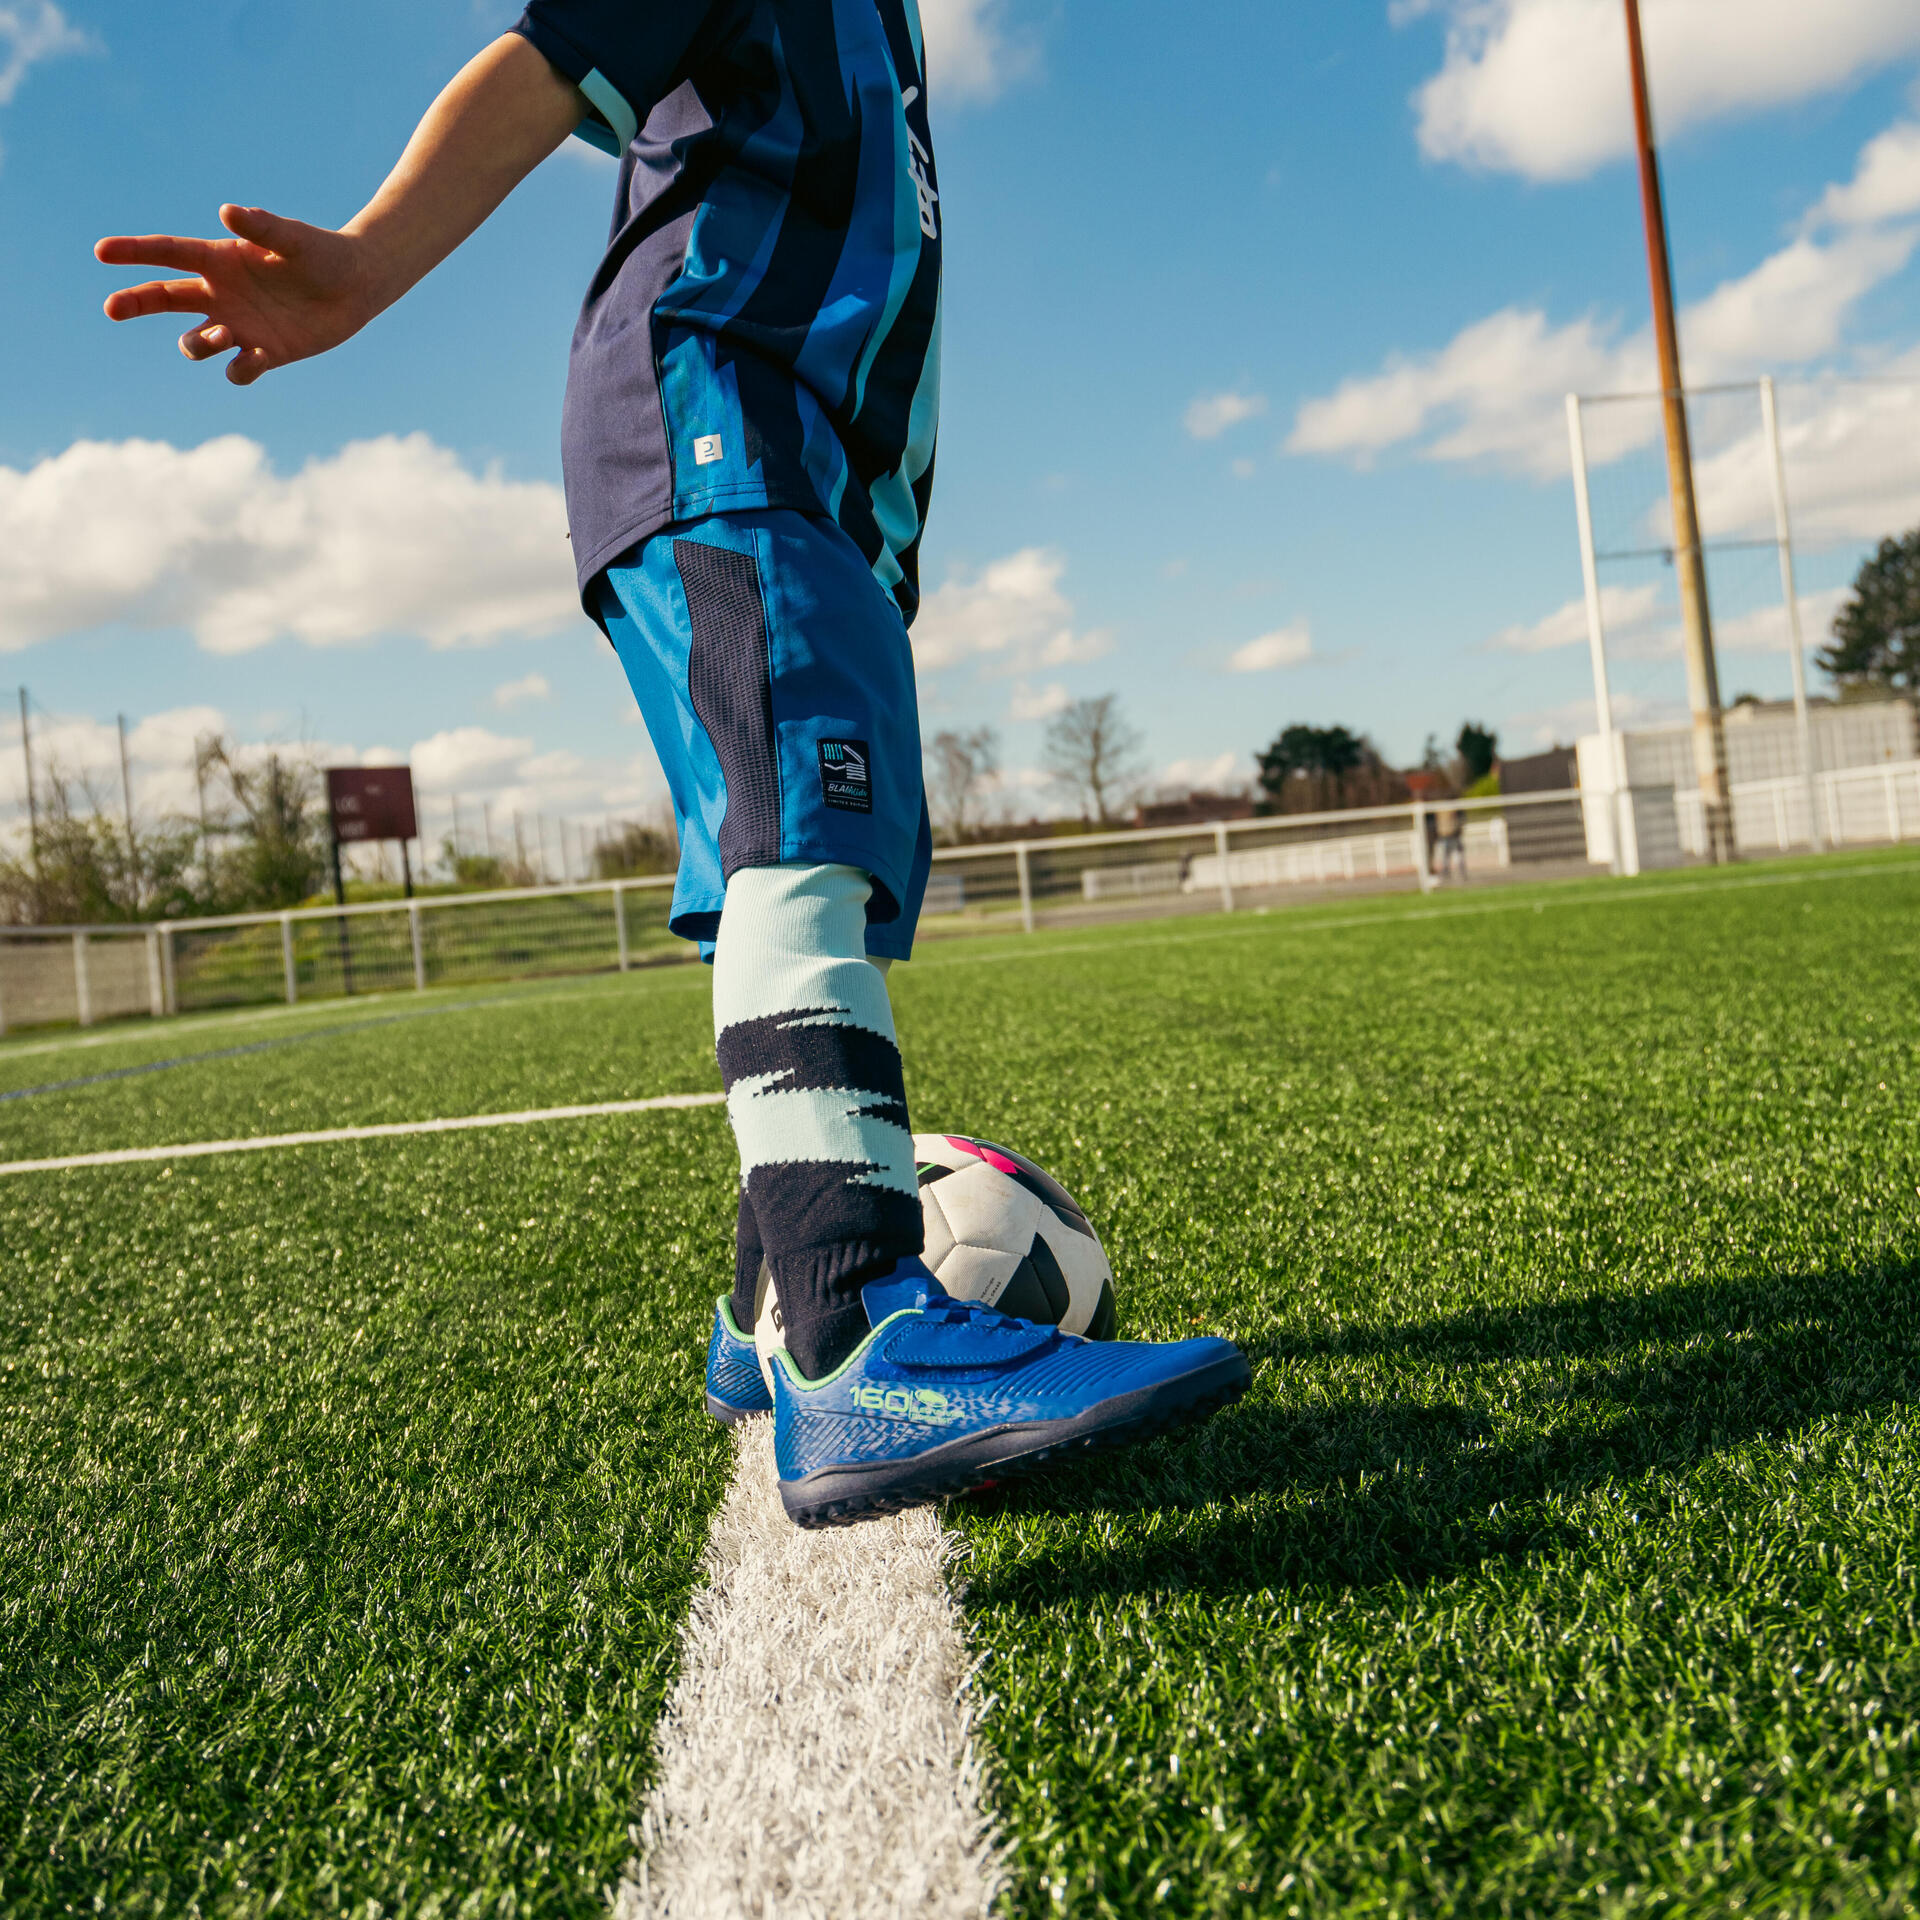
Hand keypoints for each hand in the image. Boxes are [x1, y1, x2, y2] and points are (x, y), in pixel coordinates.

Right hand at [97, 203, 379, 385]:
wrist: (356, 286)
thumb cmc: (321, 253)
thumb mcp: (293, 238)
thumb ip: (262, 226)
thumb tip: (228, 212)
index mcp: (220, 260)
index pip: (168, 253)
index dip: (134, 253)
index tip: (102, 252)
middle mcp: (222, 294)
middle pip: (164, 299)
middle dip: (136, 303)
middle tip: (111, 308)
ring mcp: (240, 326)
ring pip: (196, 342)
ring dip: (199, 343)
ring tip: (221, 336)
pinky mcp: (266, 353)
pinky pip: (239, 370)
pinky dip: (241, 368)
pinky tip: (255, 357)